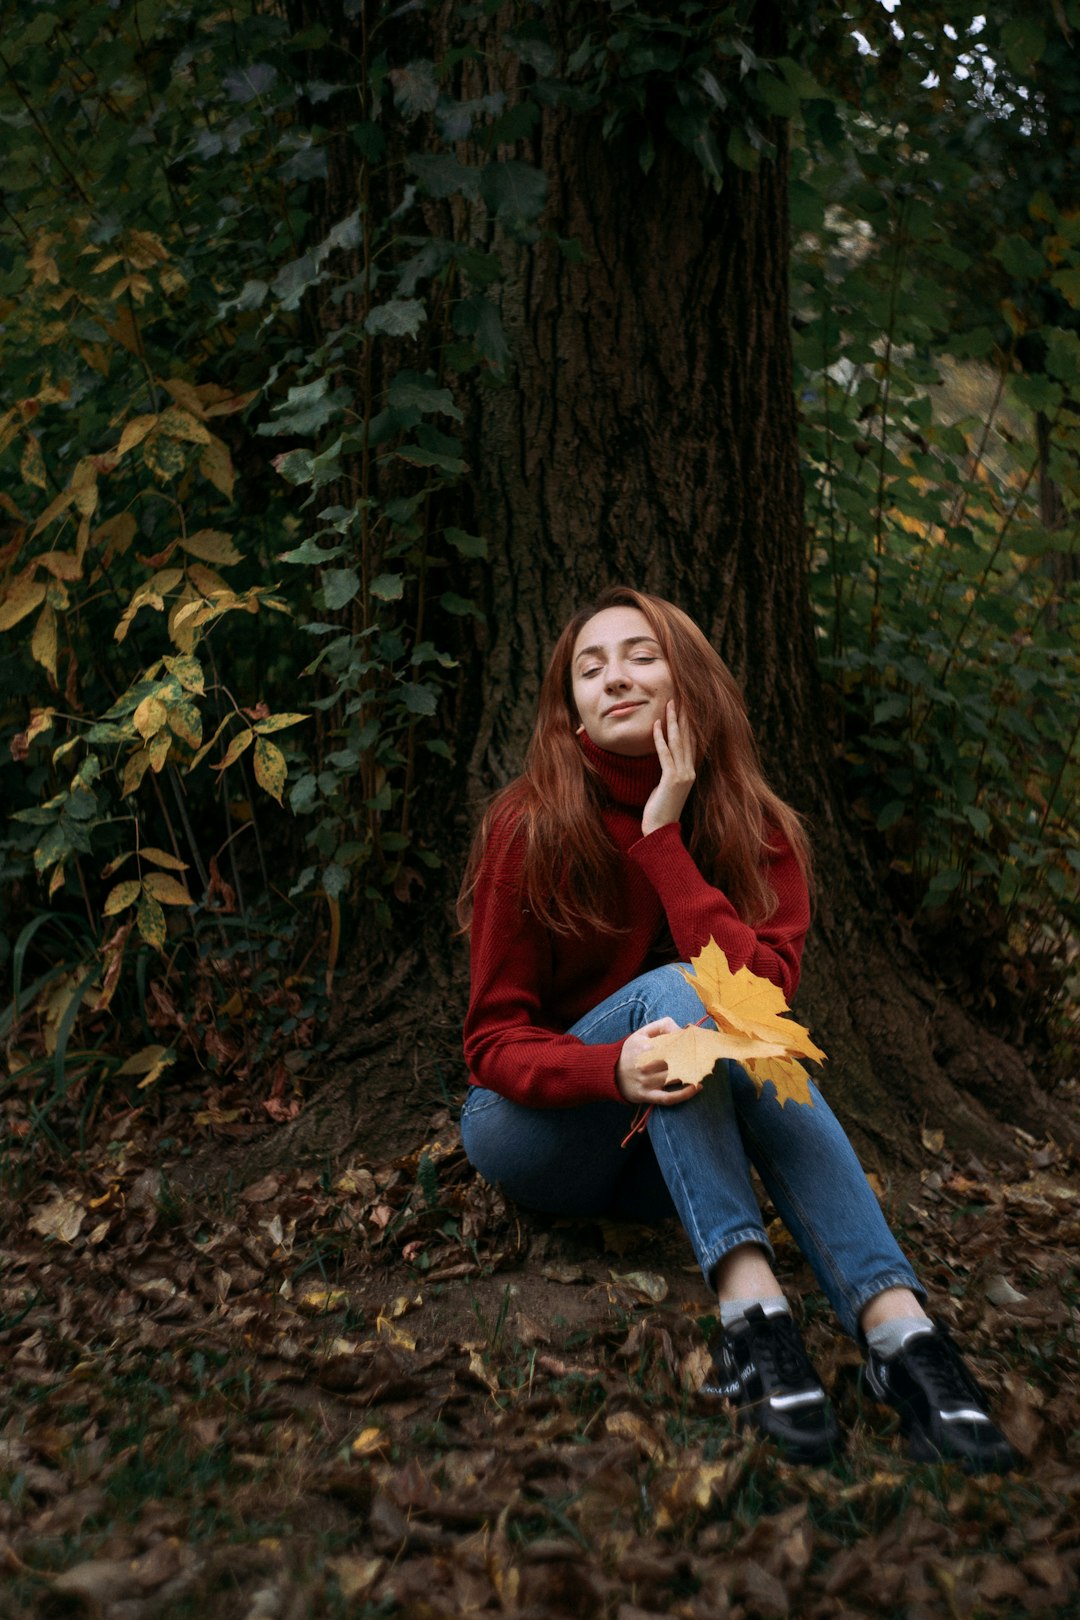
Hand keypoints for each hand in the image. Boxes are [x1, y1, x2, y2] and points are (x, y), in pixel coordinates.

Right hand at [616, 1019, 699, 1106]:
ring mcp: (647, 1082)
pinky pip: (669, 1098)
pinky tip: (697, 1087)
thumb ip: (662, 1025)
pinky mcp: (648, 1096)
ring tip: (704, 1069)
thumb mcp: (641, 1033)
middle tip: (706, 1056)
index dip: (688, 1044)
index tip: (698, 1043)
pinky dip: (684, 1095)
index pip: (673, 1045)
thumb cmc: (630, 1051)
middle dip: (693, 1059)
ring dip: (692, 1074)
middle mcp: (646, 1066)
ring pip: (675, 1079)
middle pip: (676, 1062)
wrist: (610, 1074)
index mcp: (645, 1048)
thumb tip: (683, 1029)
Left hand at [641, 701, 695, 836]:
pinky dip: (660, 739)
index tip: (685, 706)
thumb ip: (669, 771)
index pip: (692, 741)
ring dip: (673, 722)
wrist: (660, 831)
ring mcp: (683, 775)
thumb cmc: (661, 810)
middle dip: (684, 716)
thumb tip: (664, 758)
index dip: (689, 723)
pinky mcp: (672, 780)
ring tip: (670, 704)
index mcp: (690, 771)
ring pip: (679, 742)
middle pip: (688, 737)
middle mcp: (690, 771)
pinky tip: (656, 725)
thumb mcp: (666, 786)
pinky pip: (665, 755)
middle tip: (681, 696)